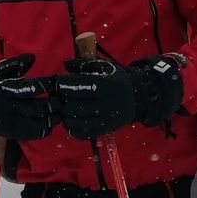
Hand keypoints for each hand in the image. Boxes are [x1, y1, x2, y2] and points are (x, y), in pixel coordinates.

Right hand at [0, 55, 54, 142]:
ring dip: (53, 118)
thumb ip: (14, 65)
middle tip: (62, 97)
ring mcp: (11, 122)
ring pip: (38, 123)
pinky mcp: (13, 133)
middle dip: (54, 103)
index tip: (54, 81)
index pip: (29, 88)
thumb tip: (33, 57)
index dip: (44, 85)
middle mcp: (9, 107)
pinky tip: (51, 122)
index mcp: (5, 89)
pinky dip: (45, 129)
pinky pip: (33, 134)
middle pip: (37, 108)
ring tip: (61, 111)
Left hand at [52, 52, 184, 139]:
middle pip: (74, 106)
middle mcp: (105, 104)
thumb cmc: (116, 79)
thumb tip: (65, 64)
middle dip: (63, 101)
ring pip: (76, 122)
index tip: (59, 81)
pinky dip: (73, 129)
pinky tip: (72, 121)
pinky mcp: (104, 130)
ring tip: (66, 108)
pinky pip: (83, 133)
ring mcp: (105, 119)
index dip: (63, 84)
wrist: (137, 97)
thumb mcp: (104, 66)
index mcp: (104, 85)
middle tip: (60, 97)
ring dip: (66, 116)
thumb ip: (84, 64)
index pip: (77, 86)